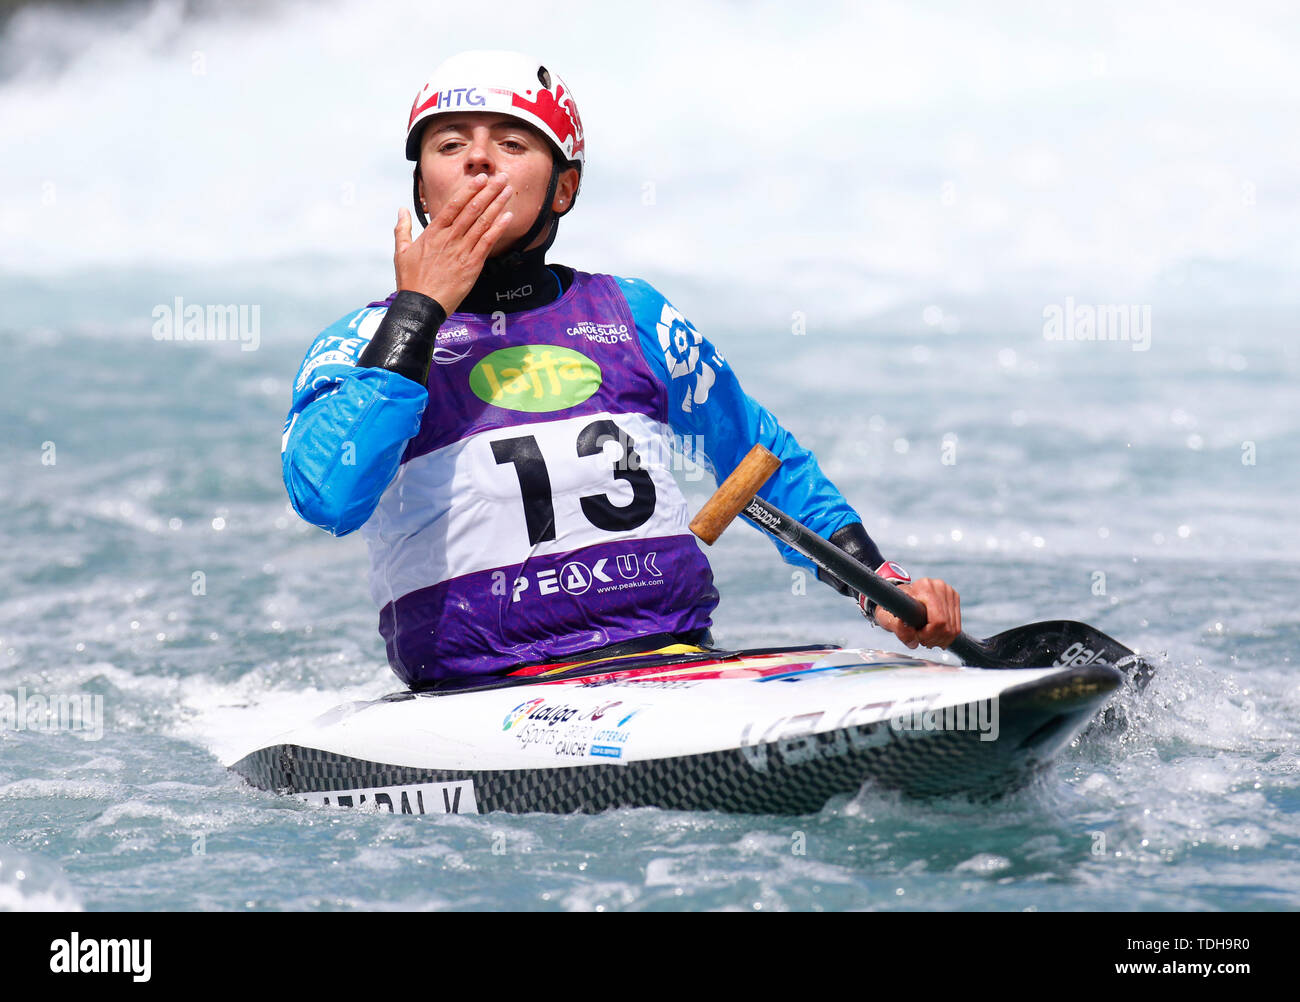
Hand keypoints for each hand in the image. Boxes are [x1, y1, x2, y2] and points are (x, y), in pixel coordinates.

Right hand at [393, 172, 514, 313]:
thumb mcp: (401, 252)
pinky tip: (507, 216)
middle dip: (489, 191)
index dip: (469, 190)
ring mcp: (461, 251)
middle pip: (472, 209)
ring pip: (482, 222)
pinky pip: (487, 242)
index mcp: (433, 232)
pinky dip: (498, 228)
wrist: (420, 305)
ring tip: (508, 190)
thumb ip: (403, 228)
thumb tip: (402, 210)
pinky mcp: (471, 265)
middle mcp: (449, 238)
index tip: (481, 178)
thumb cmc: (411, 281)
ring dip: (497, 204)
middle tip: (501, 177)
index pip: (454, 205)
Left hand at [872, 578, 961, 649]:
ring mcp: (949, 591)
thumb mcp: (885, 617)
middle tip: (920, 640)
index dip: (928, 635)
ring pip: (953, 629)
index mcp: (924, 587)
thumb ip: (897, 629)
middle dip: (933, 639)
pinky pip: (956, 626)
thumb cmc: (891, 606)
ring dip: (940, 639)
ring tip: (926, 638)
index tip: (916, 636)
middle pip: (947, 627)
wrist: (898, 594)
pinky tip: (934, 636)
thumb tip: (913, 641)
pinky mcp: (954, 598)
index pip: (938, 621)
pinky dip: (946, 636)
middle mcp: (939, 586)